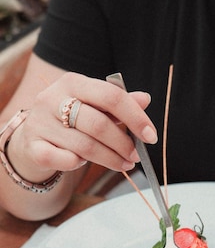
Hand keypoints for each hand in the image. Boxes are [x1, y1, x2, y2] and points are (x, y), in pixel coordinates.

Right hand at [7, 71, 156, 182]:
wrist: (32, 136)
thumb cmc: (71, 119)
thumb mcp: (94, 106)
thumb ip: (119, 103)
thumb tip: (145, 99)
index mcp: (72, 82)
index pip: (111, 96)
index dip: (135, 117)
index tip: (150, 136)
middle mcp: (52, 98)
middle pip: (98, 124)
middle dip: (123, 144)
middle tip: (136, 156)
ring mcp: (40, 123)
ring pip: (85, 146)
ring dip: (110, 159)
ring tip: (123, 164)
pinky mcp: (33, 147)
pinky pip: (64, 160)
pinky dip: (78, 164)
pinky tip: (83, 163)